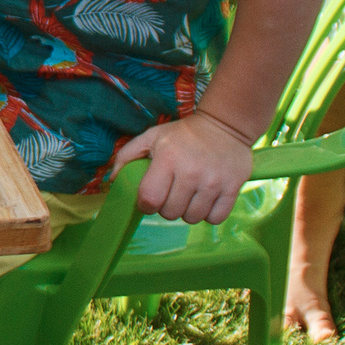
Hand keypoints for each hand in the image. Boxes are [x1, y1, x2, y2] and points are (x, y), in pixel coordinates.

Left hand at [109, 110, 254, 224]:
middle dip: (166, 207)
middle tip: (172, 193)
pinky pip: (215, 219)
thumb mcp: (151, 136)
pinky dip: (208, 215)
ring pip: (192, 218)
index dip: (146, 205)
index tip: (150, 199)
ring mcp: (213, 182)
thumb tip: (112, 180)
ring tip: (189, 196)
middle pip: (170, 213)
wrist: (225, 125)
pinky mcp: (233, 188)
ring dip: (187, 212)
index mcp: (167, 159)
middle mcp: (191, 172)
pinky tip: (205, 200)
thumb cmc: (183, 134)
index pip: (150, 199)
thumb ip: (127, 156)